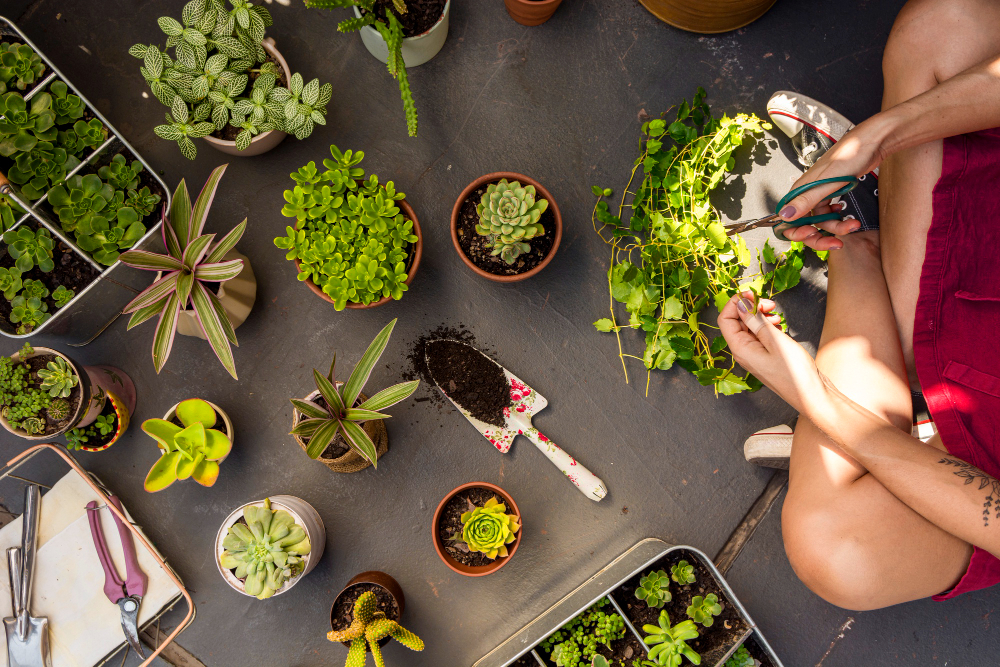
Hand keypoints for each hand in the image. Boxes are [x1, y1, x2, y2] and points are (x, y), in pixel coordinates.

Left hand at [718, 292, 824, 412]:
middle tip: (769, 304)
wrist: (812, 395)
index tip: (752, 294)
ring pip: (750, 327)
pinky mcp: (766, 355)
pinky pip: (760, 335)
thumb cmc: (795, 373)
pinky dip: (768, 326)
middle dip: (751, 307)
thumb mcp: (776, 341)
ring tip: (776, 315)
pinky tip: (779, 326)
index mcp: (740, 349)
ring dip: (761, 316)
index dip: (736, 303)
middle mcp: (743, 352)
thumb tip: (741, 305)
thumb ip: (756, 322)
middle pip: (737, 321)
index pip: (725, 319)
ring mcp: (754, 354)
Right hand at [777, 118, 887, 250]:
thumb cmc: (850, 155)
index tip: (811, 236)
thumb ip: (805, 200)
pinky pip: (829, 213)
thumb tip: (785, 215)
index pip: (788, 220)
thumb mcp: (827, 181)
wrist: (872, 142)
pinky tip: (845, 214)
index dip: (797, 232)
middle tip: (835, 243)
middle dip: (820, 236)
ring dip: (837, 227)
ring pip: (821, 221)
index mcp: (800, 191)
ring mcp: (819, 194)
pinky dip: (839, 218)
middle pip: (805, 225)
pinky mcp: (831, 192)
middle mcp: (806, 194)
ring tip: (852, 225)